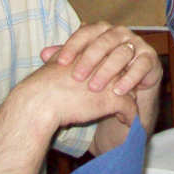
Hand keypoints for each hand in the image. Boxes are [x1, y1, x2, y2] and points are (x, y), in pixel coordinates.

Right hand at [16, 56, 140, 131]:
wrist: (41, 100)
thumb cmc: (44, 82)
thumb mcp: (56, 59)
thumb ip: (63, 51)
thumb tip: (54, 52)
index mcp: (97, 51)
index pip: (115, 57)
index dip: (114, 70)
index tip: (110, 82)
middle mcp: (109, 63)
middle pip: (127, 72)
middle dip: (126, 83)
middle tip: (122, 95)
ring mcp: (114, 81)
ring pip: (132, 90)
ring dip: (129, 100)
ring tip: (123, 111)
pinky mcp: (114, 100)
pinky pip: (131, 109)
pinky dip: (131, 117)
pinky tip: (127, 122)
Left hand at [40, 22, 161, 96]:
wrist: (131, 82)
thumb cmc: (102, 69)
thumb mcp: (84, 63)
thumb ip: (67, 56)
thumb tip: (42, 53)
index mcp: (102, 30)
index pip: (85, 32)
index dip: (72, 46)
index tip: (59, 63)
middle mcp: (120, 33)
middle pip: (104, 41)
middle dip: (90, 59)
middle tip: (77, 77)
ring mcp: (137, 43)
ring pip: (123, 52)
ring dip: (108, 70)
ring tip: (95, 87)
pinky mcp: (150, 58)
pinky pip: (141, 65)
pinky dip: (129, 78)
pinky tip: (118, 91)